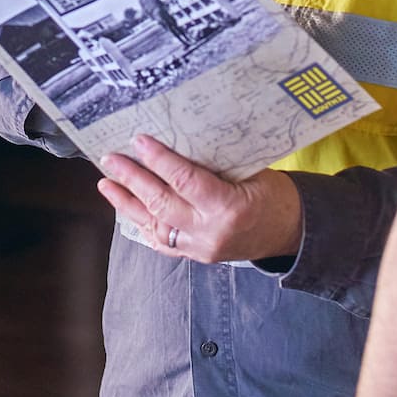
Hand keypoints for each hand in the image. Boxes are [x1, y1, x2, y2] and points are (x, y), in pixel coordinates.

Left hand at [97, 134, 302, 263]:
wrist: (291, 233)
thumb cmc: (275, 196)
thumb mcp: (252, 173)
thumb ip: (216, 164)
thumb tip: (178, 141)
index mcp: (227, 208)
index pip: (185, 180)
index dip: (159, 159)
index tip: (138, 140)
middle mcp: (209, 232)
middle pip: (162, 203)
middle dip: (132, 179)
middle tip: (110, 158)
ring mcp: (200, 248)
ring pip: (154, 225)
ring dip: (128, 203)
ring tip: (106, 183)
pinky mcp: (196, 256)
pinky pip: (162, 242)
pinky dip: (143, 224)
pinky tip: (127, 210)